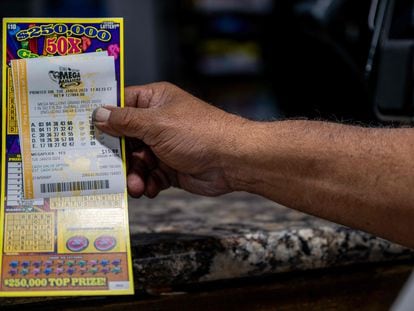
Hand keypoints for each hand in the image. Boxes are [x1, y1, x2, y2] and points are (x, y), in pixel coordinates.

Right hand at [93, 82, 247, 197]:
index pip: (120, 105)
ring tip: (135, 187)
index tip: (81, 131)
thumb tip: (98, 115)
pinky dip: (147, 184)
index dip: (102, 118)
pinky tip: (150, 190)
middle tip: (104, 170)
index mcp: (154, 101)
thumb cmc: (198, 133)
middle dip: (117, 156)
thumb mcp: (156, 124)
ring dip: (133, 175)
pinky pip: (149, 176)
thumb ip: (125, 122)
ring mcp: (163, 146)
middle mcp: (157, 122)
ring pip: (135, 161)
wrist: (232, 161)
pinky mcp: (170, 167)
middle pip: (124, 138)